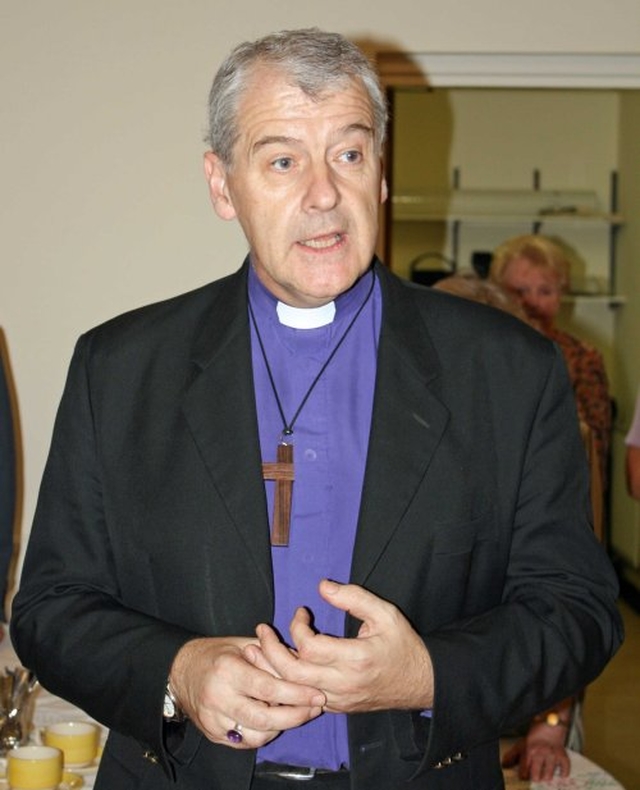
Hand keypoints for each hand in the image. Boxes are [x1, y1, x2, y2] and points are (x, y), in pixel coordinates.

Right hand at [169, 636, 325, 748]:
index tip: (317, 694)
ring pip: (256, 736)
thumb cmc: (218, 653)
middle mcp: (218, 697)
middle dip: (295, 716)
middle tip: (315, 708)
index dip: (296, 694)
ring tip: (297, 714)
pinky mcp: (212, 733)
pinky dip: (263, 734)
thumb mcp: (243, 643)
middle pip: (264, 718)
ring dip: (281, 727)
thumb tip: (302, 664)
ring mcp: (213, 719)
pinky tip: (275, 722)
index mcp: (227, 670)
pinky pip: (244, 742)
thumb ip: (271, 654)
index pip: (268, 687)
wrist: (182, 670)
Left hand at [245, 580, 433, 712]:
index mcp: (355, 659)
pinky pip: (302, 699)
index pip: (310, 647)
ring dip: (271, 669)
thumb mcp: (385, 613)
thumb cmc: (402, 645)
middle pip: (292, 672)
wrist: (420, 682)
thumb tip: (322, 586)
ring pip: (293, 690)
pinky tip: (274, 668)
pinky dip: (285, 683)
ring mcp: (338, 700)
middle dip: (270, 649)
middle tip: (261, 630)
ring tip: (255, 649)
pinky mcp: (336, 707)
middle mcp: (343, 684)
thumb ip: (353, 597)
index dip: (297, 627)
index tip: (302, 612)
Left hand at [502, 726, 570, 781]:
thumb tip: (504, 765)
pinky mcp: (561, 753)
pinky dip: (564, 772)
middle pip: (536, 774)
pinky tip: (560, 773)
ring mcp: (551, 754)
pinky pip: (564, 767)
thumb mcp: (522, 742)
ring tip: (546, 776)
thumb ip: (513, 754)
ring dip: (547, 776)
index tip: (524, 777)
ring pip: (549, 773)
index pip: (524, 769)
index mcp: (528, 750)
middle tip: (536, 777)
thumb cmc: (535, 733)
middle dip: (535, 778)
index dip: (524, 775)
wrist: (549, 721)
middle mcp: (539, 753)